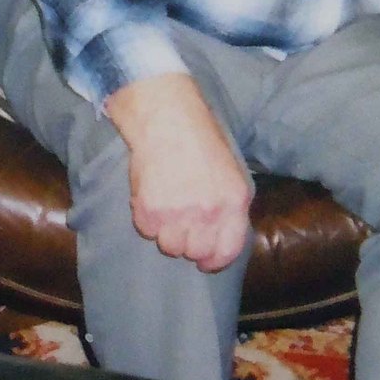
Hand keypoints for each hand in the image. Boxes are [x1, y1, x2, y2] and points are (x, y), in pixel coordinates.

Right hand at [105, 74, 254, 272]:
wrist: (168, 118)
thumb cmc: (201, 141)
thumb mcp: (232, 172)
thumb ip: (231, 206)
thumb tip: (225, 235)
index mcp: (233, 203)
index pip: (227, 251)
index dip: (214, 260)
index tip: (205, 260)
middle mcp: (208, 213)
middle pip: (195, 252)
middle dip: (187, 242)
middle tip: (181, 222)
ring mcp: (178, 214)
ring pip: (169, 246)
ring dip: (165, 232)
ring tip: (166, 205)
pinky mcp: (149, 211)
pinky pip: (146, 231)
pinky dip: (146, 219)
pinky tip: (152, 195)